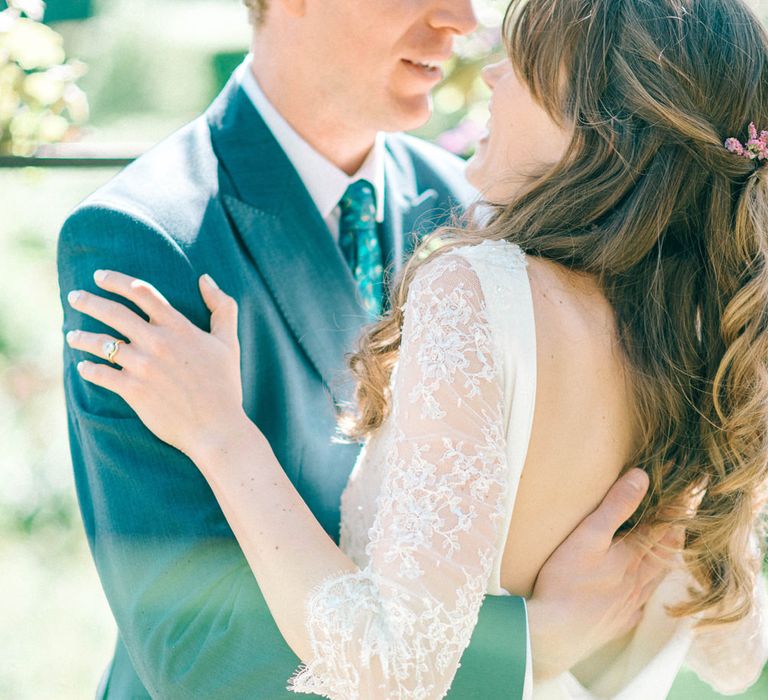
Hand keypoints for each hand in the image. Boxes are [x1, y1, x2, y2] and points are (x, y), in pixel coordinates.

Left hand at [66, 270, 247, 458]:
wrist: (216, 427)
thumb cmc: (225, 385)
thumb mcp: (229, 342)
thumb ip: (222, 307)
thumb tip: (206, 279)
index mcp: (179, 327)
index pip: (142, 293)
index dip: (117, 280)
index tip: (100, 276)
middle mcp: (157, 342)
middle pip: (114, 312)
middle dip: (89, 301)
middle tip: (74, 296)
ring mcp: (143, 367)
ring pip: (101, 343)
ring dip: (82, 337)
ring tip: (71, 335)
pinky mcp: (133, 391)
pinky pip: (101, 374)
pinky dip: (89, 369)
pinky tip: (83, 367)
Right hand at [526, 468, 683, 679]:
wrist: (554, 633)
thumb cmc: (567, 581)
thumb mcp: (588, 535)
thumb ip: (616, 506)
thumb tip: (642, 477)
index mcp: (632, 557)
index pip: (660, 528)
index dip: (672, 510)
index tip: (684, 495)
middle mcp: (637, 581)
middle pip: (662, 555)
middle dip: (673, 536)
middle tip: (681, 522)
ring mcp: (629, 605)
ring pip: (654, 581)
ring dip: (662, 564)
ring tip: (667, 553)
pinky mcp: (617, 622)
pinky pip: (639, 607)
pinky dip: (644, 595)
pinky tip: (639, 598)